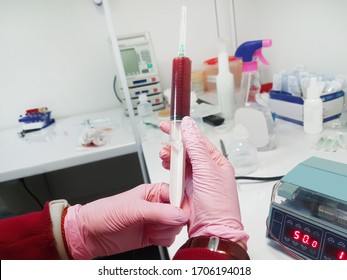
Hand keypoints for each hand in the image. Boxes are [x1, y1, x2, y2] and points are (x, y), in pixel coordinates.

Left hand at [63, 183, 187, 258]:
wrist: (89, 235)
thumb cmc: (104, 213)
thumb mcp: (132, 210)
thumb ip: (158, 212)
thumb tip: (180, 214)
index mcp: (153, 191)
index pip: (178, 195)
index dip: (182, 204)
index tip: (179, 214)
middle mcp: (157, 205)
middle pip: (180, 213)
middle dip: (171, 221)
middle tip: (156, 222)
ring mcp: (155, 221)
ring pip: (175, 227)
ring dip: (164, 232)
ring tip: (148, 229)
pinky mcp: (152, 235)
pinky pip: (168, 239)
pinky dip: (162, 240)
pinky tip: (149, 237)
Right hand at [160, 117, 248, 247]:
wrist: (211, 231)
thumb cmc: (218, 205)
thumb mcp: (207, 170)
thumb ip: (196, 147)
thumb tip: (189, 126)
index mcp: (216, 162)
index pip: (198, 140)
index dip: (183, 131)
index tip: (169, 126)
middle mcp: (207, 170)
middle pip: (188, 150)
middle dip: (175, 145)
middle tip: (164, 142)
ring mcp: (196, 180)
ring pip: (180, 161)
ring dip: (171, 156)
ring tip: (164, 155)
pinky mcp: (186, 189)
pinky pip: (175, 174)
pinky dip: (169, 169)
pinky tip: (165, 165)